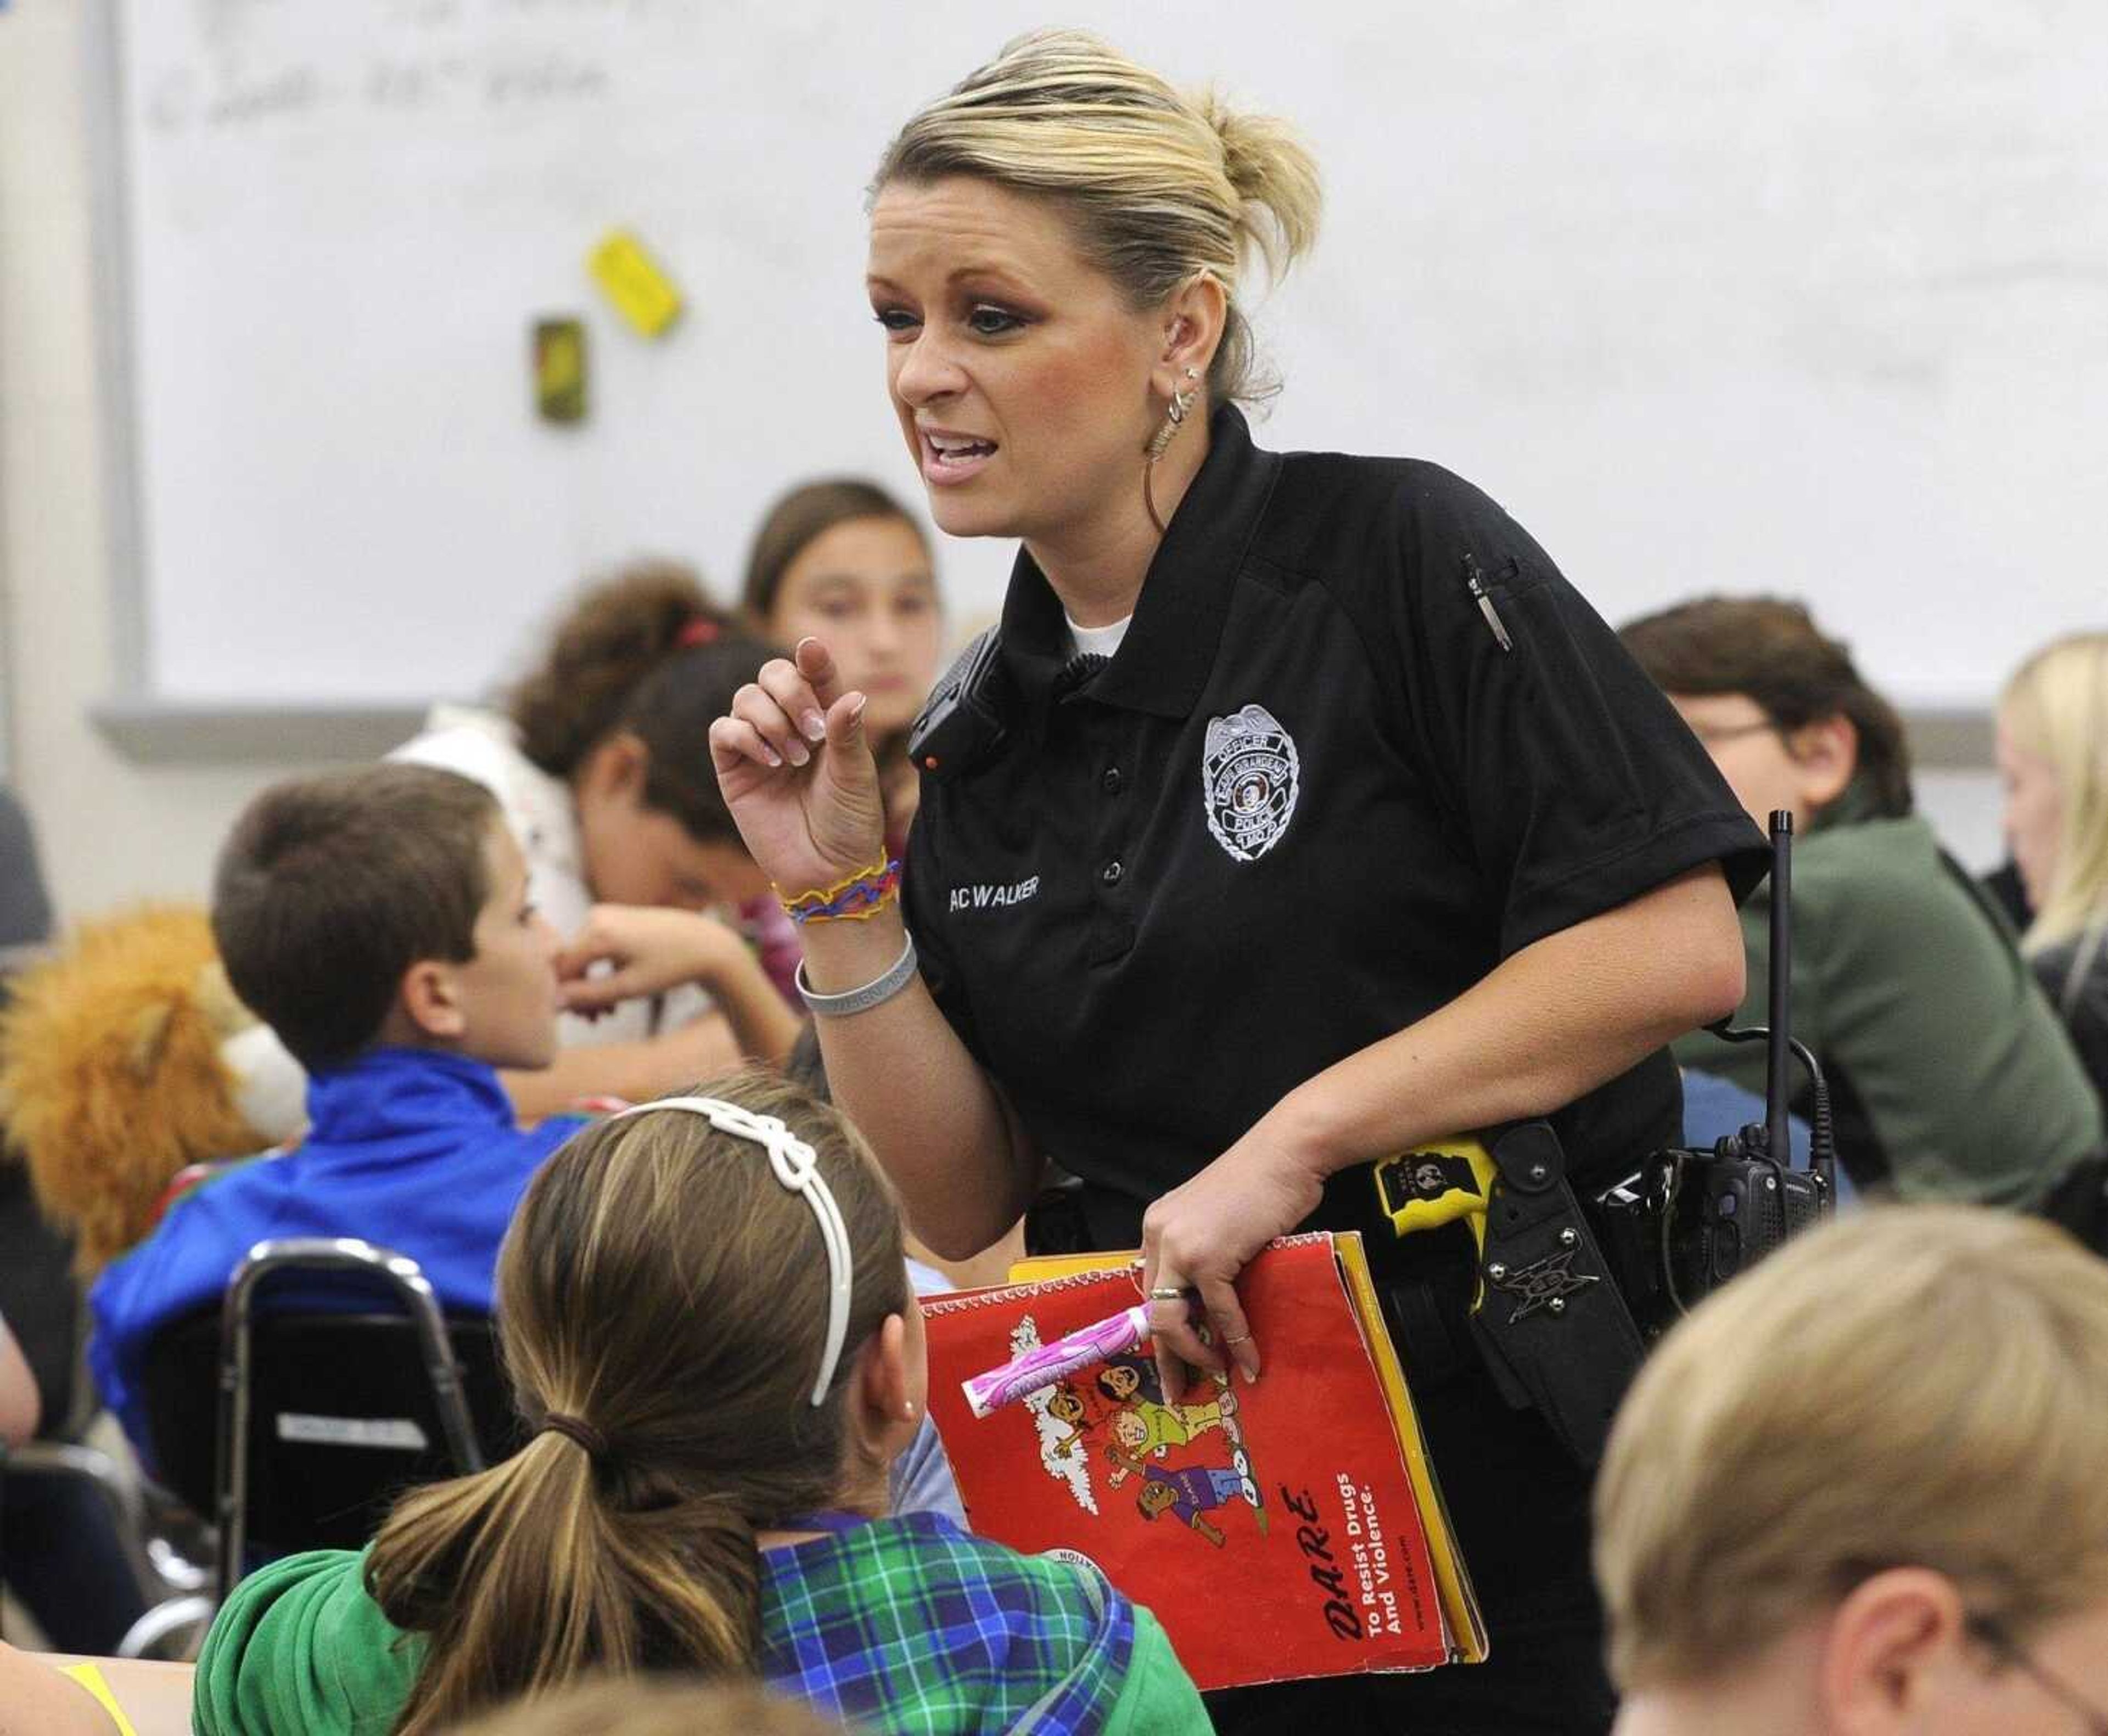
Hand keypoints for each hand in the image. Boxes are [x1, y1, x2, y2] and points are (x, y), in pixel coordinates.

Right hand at [556, 904, 743, 1015]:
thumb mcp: (628, 988)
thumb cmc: (671, 967)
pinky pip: (594, 948)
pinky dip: (599, 970)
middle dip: (578, 994)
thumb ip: (587, 997)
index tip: (572, 1018)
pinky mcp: (612, 918)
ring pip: (581, 957)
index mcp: (598, 932)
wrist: (705, 944)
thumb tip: (552, 1004)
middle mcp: (596, 917)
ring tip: (607, 1012)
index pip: (560, 968)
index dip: (560, 996)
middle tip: (594, 1020)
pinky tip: (612, 993)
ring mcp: (604, 914)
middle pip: (569, 962)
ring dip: (590, 986)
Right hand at [710, 637, 888, 895]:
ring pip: (746, 697)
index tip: (812, 649)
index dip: (813, 658)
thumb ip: (848, 734)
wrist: (828, 870)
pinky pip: (723, 731)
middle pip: (772, 674)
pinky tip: (772, 762)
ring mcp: (759, 745)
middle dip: (791, 691)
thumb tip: (852, 696)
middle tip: (814, 731)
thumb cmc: (850, 823)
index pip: (815, 674)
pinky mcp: (734, 769)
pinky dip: (745, 736)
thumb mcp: (857, 777)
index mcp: (826, 719)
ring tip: (795, 758)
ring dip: (771, 719)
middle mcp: (790, 725)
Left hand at [1141, 1118, 1326, 1393]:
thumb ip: (1204, 1252)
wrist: (1287, 1152)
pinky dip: (1235, 1340)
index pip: (1147, 1287)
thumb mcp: (1217, 1220)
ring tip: (1216, 1376)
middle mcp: (1159, 1234)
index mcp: (1157, 1225)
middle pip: (1151, 1309)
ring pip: (1171, 1319)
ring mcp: (1181, 1245)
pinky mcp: (1210, 1256)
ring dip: (1196, 1354)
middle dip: (1166, 1355)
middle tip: (1179, 1390)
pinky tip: (1249, 1361)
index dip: (1159, 1328)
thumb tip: (1207, 1303)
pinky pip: (1219, 1311)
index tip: (1171, 1361)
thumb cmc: (1262, 1182)